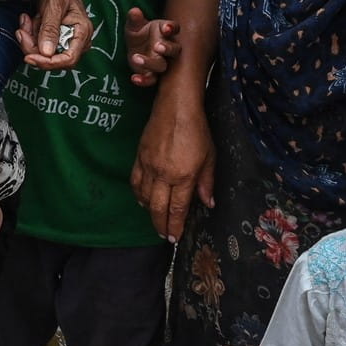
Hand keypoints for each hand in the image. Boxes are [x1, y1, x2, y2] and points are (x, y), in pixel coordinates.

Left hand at [16, 0, 89, 70]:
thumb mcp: (54, 6)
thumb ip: (50, 29)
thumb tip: (47, 53)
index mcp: (82, 32)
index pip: (69, 59)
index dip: (49, 62)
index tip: (30, 57)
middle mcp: (76, 39)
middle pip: (53, 58)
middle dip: (33, 46)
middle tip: (21, 31)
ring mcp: (65, 39)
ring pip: (43, 52)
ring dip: (30, 38)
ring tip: (26, 19)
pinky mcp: (54, 37)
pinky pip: (39, 43)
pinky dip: (30, 33)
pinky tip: (28, 19)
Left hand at [124, 8, 179, 85]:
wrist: (135, 50)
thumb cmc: (139, 34)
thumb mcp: (133, 25)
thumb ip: (134, 19)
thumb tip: (134, 11)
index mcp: (165, 31)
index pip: (173, 28)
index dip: (171, 28)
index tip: (167, 28)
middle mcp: (167, 47)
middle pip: (174, 49)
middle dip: (167, 48)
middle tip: (157, 46)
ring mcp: (161, 62)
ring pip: (162, 65)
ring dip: (151, 63)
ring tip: (137, 58)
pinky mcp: (152, 74)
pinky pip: (151, 80)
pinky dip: (143, 80)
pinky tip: (134, 78)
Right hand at [130, 86, 212, 240]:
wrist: (176, 106)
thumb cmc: (197, 130)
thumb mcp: (210, 157)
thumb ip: (206, 182)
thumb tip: (208, 203)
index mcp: (184, 176)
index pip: (177, 208)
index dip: (175, 226)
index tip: (173, 238)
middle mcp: (164, 174)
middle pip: (158, 207)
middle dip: (160, 225)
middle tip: (164, 236)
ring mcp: (149, 166)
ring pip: (143, 197)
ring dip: (148, 212)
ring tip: (155, 219)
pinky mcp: (139, 157)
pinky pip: (135, 182)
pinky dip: (138, 194)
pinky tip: (142, 200)